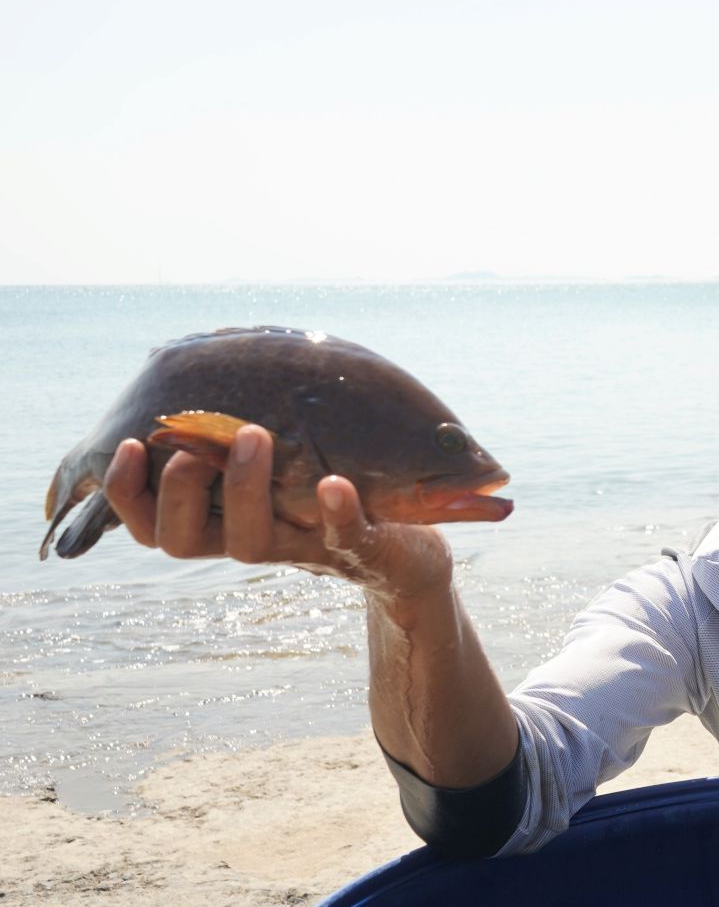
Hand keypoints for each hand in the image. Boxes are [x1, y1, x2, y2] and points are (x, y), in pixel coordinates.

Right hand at [104, 425, 451, 600]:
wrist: (403, 552)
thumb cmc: (324, 489)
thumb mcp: (275, 461)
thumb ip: (236, 426)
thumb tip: (195, 355)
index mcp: (221, 519)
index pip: (150, 524)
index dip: (127, 491)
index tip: (128, 445)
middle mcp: (251, 538)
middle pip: (183, 539)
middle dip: (178, 489)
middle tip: (191, 445)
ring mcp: (302, 546)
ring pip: (249, 543)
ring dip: (244, 487)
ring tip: (255, 435)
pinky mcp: (358, 547)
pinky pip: (345, 537)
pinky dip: (337, 512)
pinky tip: (334, 483)